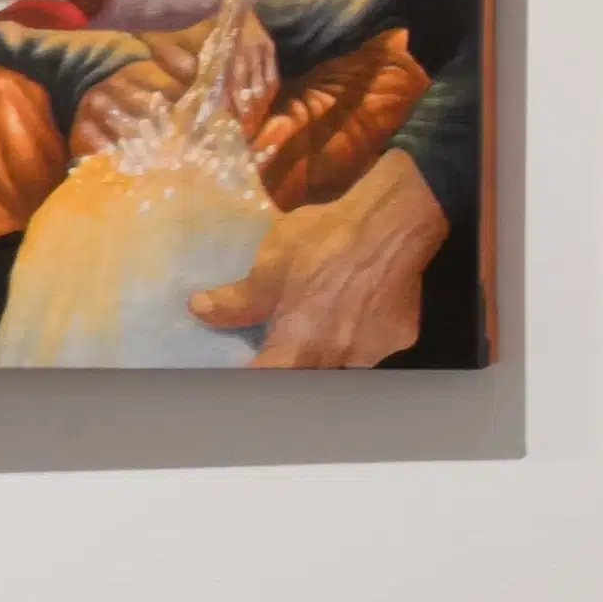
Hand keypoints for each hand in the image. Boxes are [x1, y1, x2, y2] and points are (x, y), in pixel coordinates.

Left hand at [188, 160, 444, 367]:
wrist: (391, 222)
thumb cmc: (323, 243)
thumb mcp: (269, 266)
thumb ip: (237, 299)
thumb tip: (201, 309)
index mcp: (296, 348)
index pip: (264, 379)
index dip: (250, 374)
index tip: (245, 364)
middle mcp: (333, 360)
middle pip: (306, 373)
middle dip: (292, 359)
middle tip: (287, 333)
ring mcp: (371, 352)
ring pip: (342, 361)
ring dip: (330, 346)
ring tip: (329, 315)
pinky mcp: (402, 336)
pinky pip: (375, 344)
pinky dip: (365, 331)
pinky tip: (363, 304)